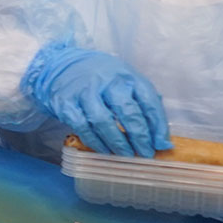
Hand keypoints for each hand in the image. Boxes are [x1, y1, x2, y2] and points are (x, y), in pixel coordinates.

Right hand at [22, 44, 171, 156]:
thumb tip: (161, 140)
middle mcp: (106, 82)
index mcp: (126, 76)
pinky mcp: (66, 104)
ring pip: (104, 121)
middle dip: (139, 136)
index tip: (161, 144)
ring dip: (117, 143)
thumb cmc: (100, 79)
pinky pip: (83, 127)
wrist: (61, 67)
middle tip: (146, 153)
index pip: (148, 100)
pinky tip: (105, 151)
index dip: (157, 125)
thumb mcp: (124, 82)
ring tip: (126, 155)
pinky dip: (96, 142)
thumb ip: (143, 106)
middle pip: (127, 111)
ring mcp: (84, 92)